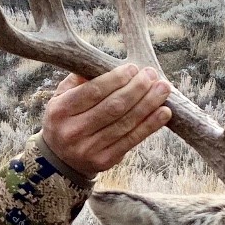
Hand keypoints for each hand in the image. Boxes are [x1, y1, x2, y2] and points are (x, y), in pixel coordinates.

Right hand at [40, 64, 171, 177]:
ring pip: (125, 123)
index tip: (133, 68)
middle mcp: (73, 131)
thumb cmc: (66, 119)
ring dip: (148, 104)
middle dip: (137, 89)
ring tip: (163, 90)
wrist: (60, 160)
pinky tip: (163, 112)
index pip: (93, 91)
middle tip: (152, 75)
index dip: (116, 79)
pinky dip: (150, 125)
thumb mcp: (61, 97)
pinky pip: (132, 140)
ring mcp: (89, 148)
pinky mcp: (105, 161)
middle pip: (113, 107)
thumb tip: (105, 64)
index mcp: (60, 111)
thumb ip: (79, 80)